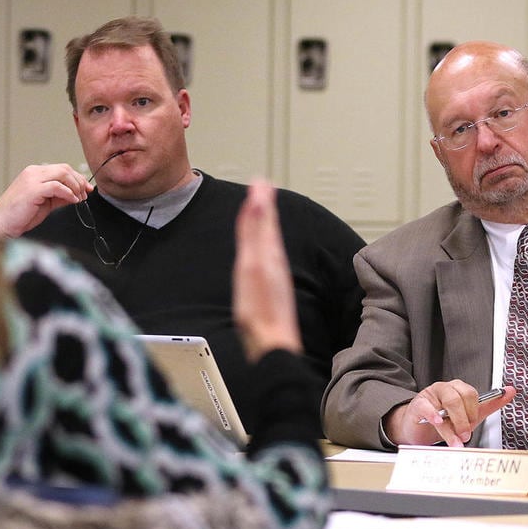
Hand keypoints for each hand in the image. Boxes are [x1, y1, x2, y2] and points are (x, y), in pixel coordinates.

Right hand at [0, 164, 92, 237]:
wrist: (2, 223)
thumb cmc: (19, 215)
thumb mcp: (45, 203)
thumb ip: (59, 197)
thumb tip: (75, 195)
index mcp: (35, 174)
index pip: (62, 169)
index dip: (78, 178)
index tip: (87, 188)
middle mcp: (33, 173)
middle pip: (64, 169)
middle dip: (79, 181)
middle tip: (85, 194)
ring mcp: (32, 179)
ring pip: (62, 174)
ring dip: (75, 186)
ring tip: (79, 198)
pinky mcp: (33, 189)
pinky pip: (57, 186)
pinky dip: (68, 193)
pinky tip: (72, 200)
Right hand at [232, 179, 301, 362]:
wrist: (272, 347)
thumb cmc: (259, 312)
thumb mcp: (253, 266)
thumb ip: (254, 234)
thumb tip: (259, 199)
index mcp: (270, 255)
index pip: (265, 220)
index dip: (262, 201)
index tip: (260, 181)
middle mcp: (275, 265)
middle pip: (270, 230)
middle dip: (265, 208)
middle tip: (262, 188)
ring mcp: (275, 279)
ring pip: (271, 245)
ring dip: (266, 226)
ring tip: (264, 212)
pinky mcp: (272, 293)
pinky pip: (269, 261)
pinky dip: (266, 248)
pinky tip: (265, 253)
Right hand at [383, 381, 515, 447]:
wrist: (420, 430)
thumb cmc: (445, 421)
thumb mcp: (469, 415)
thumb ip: (490, 404)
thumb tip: (510, 392)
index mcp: (458, 389)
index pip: (471, 393)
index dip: (474, 411)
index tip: (474, 423)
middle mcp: (445, 389)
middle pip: (459, 397)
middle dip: (465, 419)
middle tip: (465, 433)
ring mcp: (430, 395)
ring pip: (446, 403)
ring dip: (453, 424)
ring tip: (456, 438)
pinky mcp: (418, 405)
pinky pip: (426, 407)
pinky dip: (433, 415)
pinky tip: (437, 422)